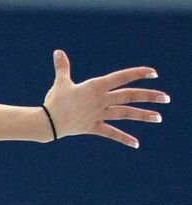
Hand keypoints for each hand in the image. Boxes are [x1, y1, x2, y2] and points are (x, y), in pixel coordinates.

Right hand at [43, 49, 168, 146]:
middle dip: (149, 96)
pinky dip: (124, 138)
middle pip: (130, 96)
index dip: (139, 73)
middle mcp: (101, 99)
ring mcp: (99, 114)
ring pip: (125, 114)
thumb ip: (63, 67)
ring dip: (143, 115)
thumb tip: (57, 52)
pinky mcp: (93, 127)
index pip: (122, 77)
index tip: (153, 73)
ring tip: (158, 117)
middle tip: (166, 99)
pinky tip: (136, 143)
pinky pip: (112, 133)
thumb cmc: (54, 100)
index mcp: (97, 86)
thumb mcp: (61, 82)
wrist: (47, 122)